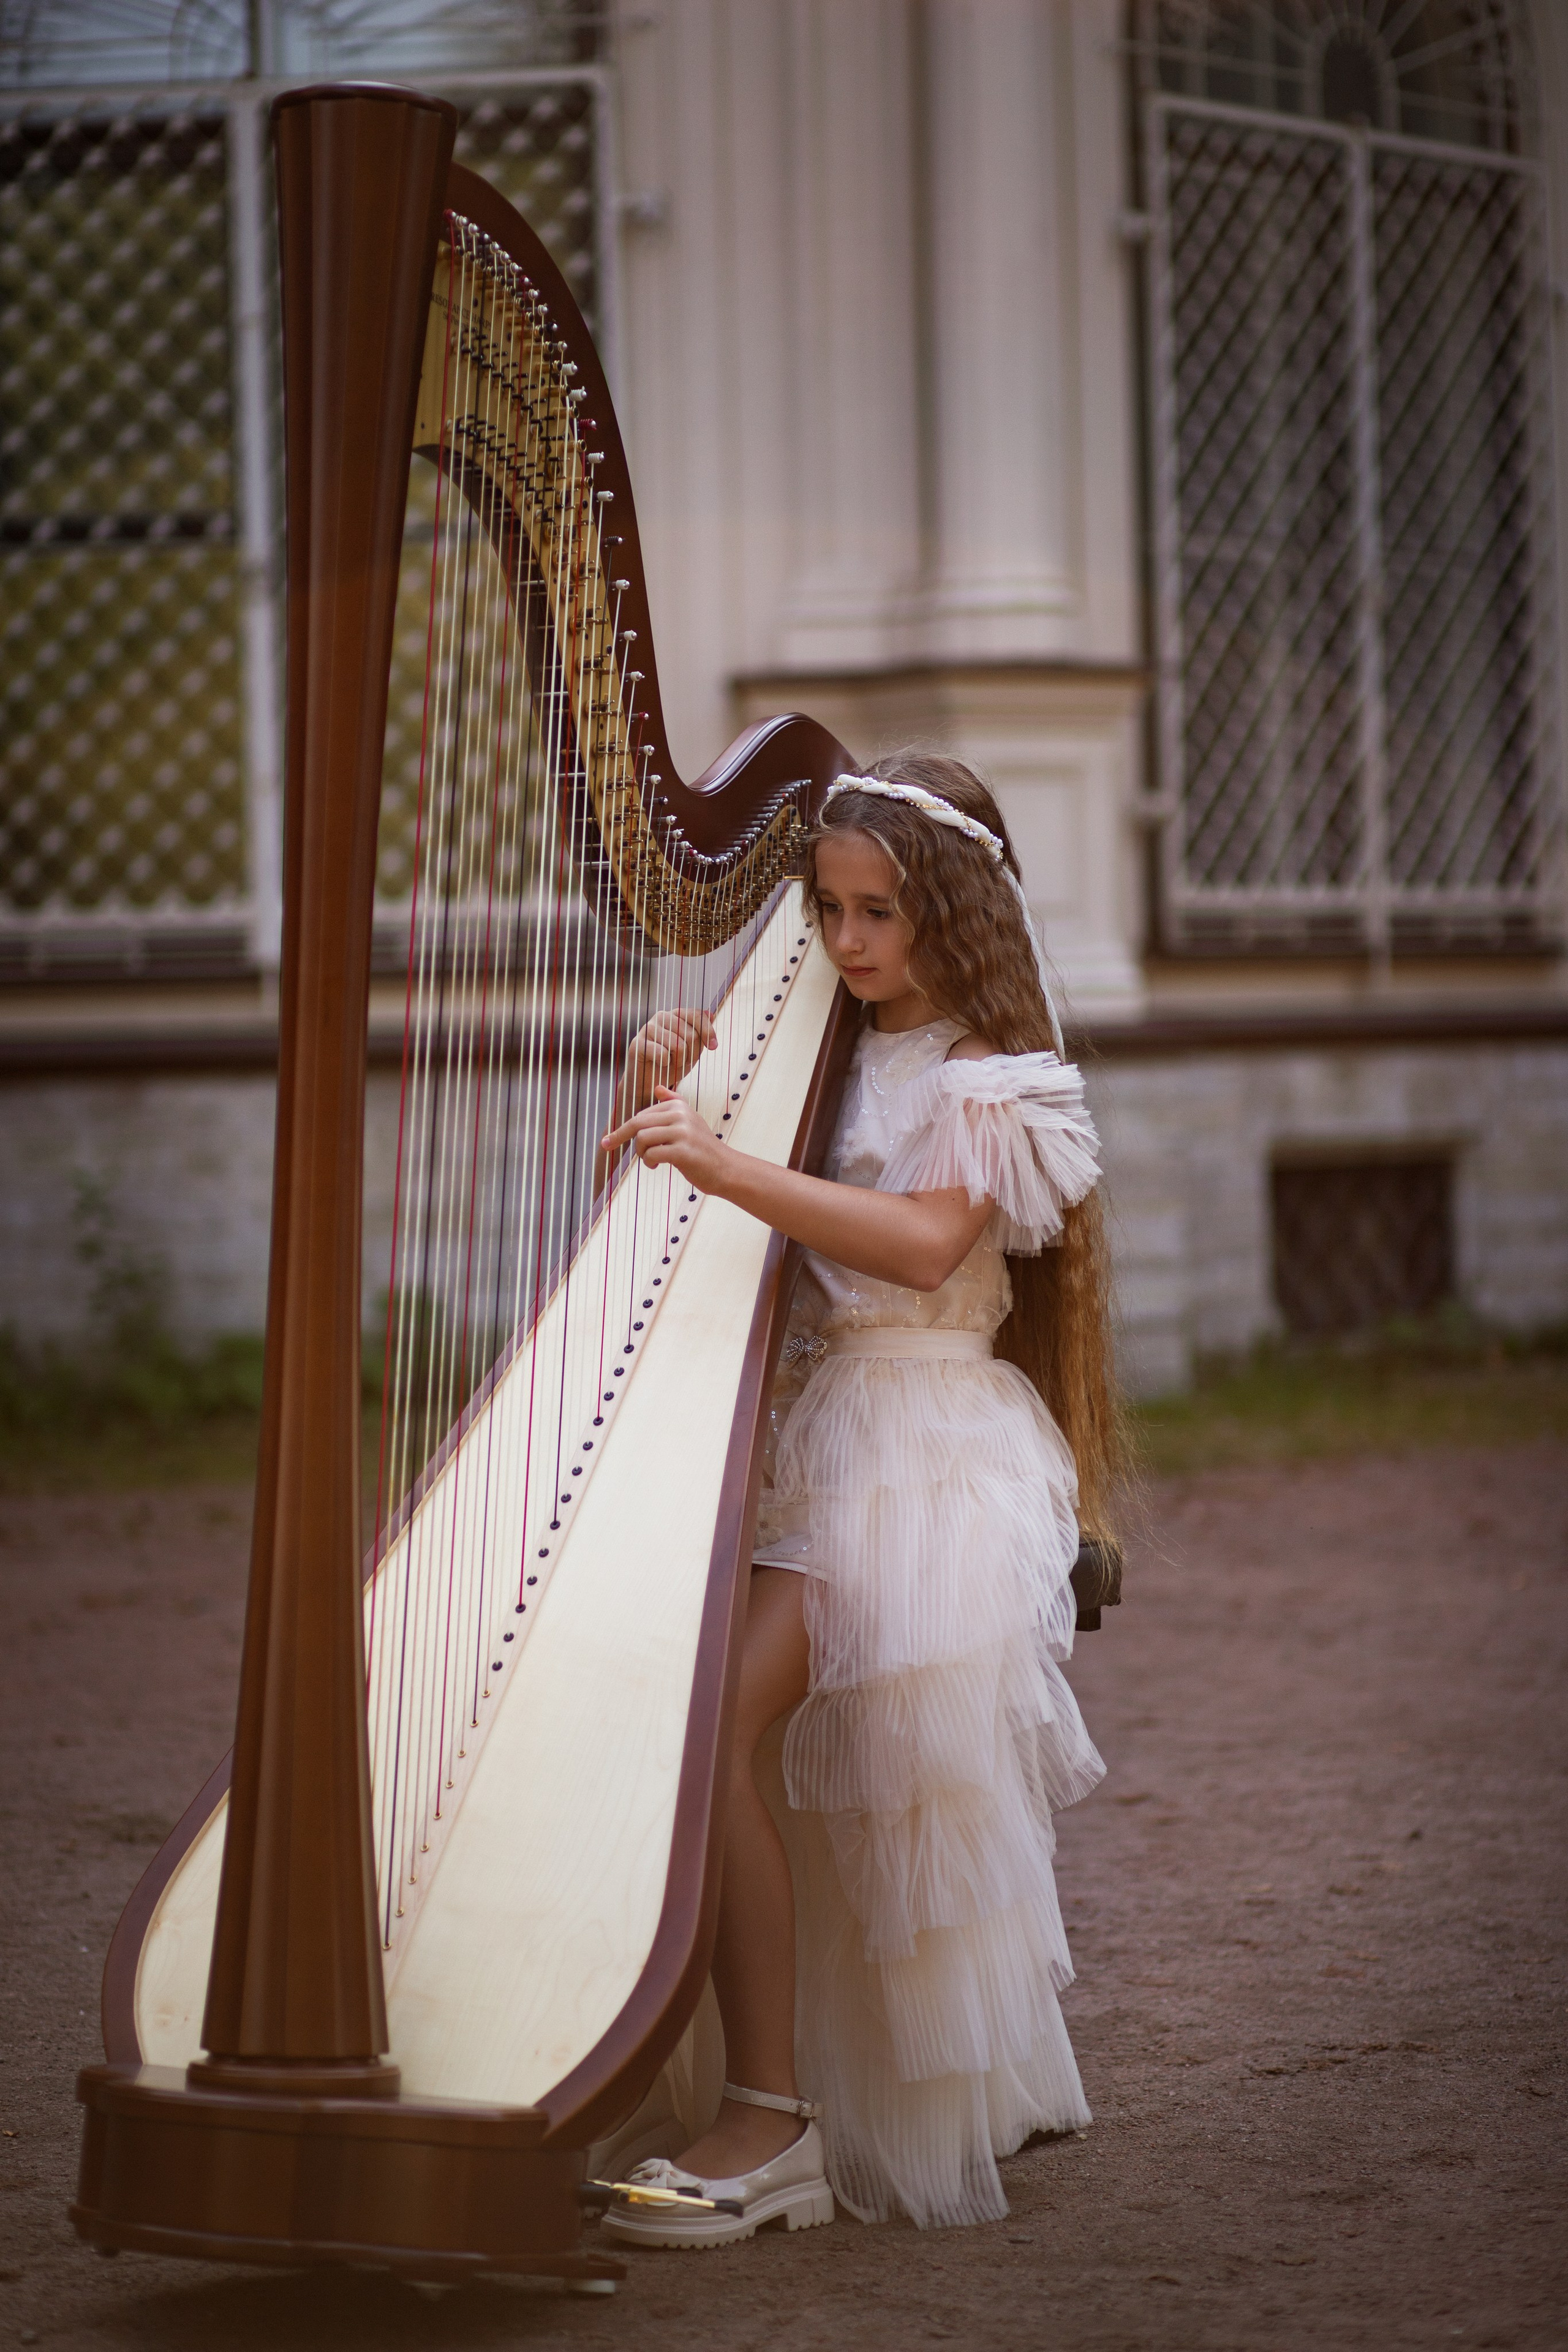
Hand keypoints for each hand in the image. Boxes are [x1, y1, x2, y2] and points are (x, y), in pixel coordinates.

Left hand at [600, 1084, 727, 1191]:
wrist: (725, 1168)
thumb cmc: (703, 1147)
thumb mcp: (690, 1120)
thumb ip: (674, 1102)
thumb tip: (657, 1088)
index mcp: (679, 1106)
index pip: (641, 1115)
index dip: (623, 1129)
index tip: (609, 1140)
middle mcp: (681, 1115)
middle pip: (638, 1123)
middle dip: (621, 1137)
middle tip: (611, 1147)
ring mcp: (683, 1132)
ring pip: (642, 1139)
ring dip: (641, 1153)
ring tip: (651, 1160)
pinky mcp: (683, 1151)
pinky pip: (652, 1154)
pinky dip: (649, 1162)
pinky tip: (657, 1166)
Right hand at [613, 1007, 716, 1121]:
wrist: (650, 1081)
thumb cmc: (672, 1063)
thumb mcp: (692, 1049)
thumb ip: (700, 1033)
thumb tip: (711, 1014)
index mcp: (675, 1015)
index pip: (696, 1015)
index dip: (708, 1031)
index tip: (713, 1047)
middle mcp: (661, 1017)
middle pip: (690, 1034)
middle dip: (692, 1053)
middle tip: (684, 1061)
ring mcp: (648, 1028)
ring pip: (677, 1045)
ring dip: (679, 1060)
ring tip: (672, 1063)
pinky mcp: (638, 1043)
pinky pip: (662, 1054)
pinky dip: (665, 1063)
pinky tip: (661, 1064)